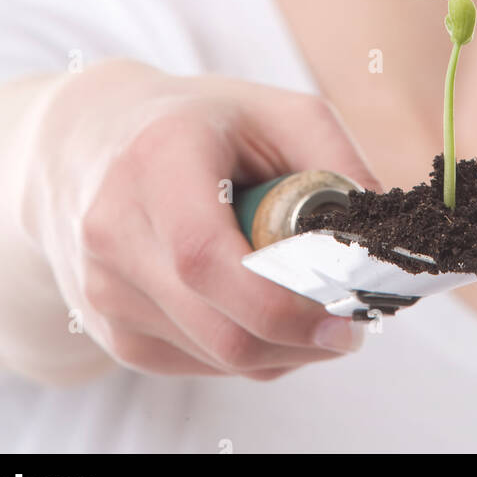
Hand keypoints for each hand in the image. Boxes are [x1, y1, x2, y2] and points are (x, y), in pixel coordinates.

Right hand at [23, 59, 382, 378]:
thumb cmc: (203, 121)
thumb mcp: (278, 112)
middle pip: (219, 328)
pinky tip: (266, 312)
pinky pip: (198, 365)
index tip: (348, 315)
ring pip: (216, 357)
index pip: (207, 259)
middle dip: (302, 338)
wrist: (92, 139)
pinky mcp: (107, 328)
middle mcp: (115, 228)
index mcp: (157, 160)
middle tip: (355, 323)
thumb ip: (337, 162)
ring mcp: (102, 286)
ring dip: (282, 349)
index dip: (283, 304)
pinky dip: (249, 351)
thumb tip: (384, 239)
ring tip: (316, 308)